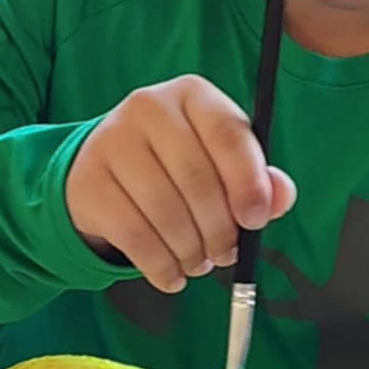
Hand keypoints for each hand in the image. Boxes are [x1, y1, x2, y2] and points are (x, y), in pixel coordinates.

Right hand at [64, 74, 295, 292]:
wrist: (104, 168)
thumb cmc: (176, 163)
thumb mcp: (220, 161)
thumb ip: (258, 178)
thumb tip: (280, 196)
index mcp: (192, 94)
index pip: (227, 133)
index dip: (248, 182)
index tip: (255, 221)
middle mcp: (148, 107)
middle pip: (196, 180)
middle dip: (219, 230)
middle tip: (226, 254)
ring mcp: (111, 142)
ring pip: (165, 212)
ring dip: (191, 252)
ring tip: (198, 262)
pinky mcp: (88, 182)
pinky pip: (134, 236)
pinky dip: (160, 266)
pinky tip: (171, 274)